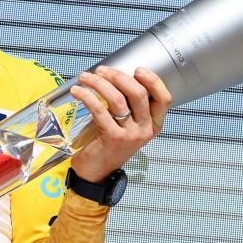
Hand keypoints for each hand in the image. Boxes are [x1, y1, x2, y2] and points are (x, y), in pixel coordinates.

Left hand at [68, 66, 171, 183]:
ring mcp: (130, 135)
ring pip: (117, 98)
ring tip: (85, 77)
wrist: (96, 173)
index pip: (164, 99)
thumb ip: (127, 105)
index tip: (138, 69)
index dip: (153, 80)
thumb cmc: (108, 144)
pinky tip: (78, 91)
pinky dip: (86, 96)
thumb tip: (114, 76)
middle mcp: (145, 130)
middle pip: (138, 93)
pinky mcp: (112, 137)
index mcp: (153, 125)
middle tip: (101, 71)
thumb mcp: (126, 125)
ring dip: (98, 83)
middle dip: (118, 76)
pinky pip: (99, 109)